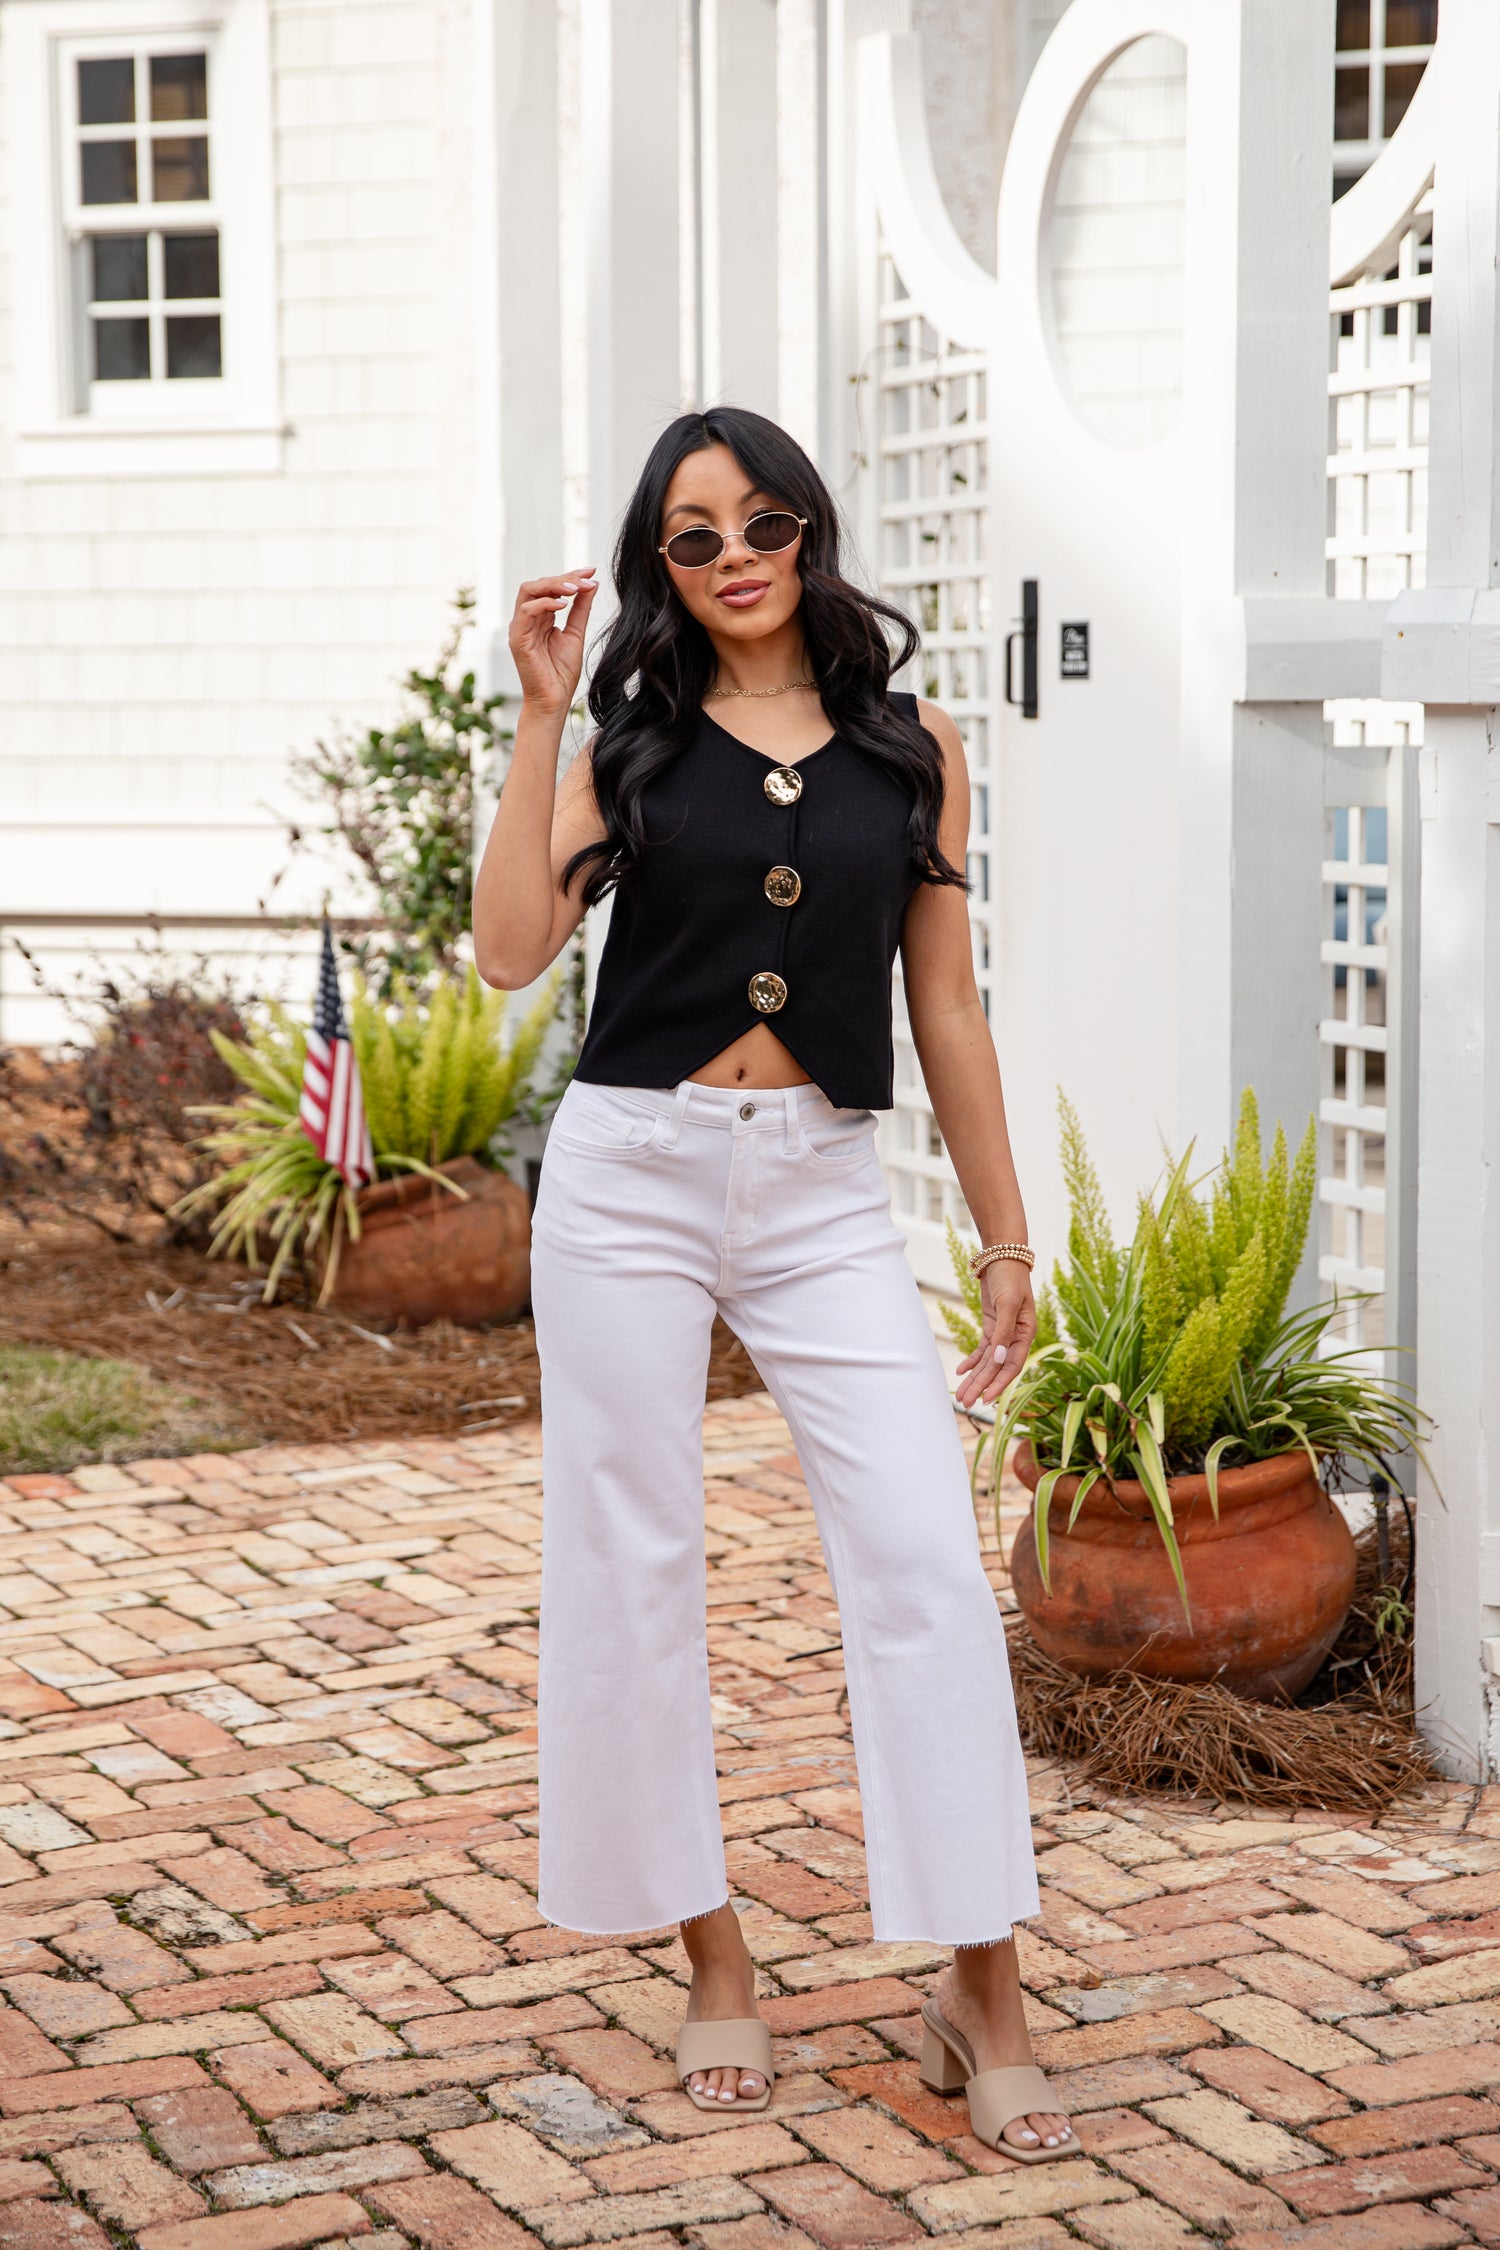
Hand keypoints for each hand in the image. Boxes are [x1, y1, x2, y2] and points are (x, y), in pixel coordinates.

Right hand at [509, 567, 598, 715]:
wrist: (554, 700)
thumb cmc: (562, 672)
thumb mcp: (576, 633)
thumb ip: (581, 608)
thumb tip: (591, 584)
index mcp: (540, 617)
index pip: (551, 588)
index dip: (570, 576)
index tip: (591, 572)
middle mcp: (527, 619)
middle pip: (538, 585)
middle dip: (563, 578)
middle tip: (585, 579)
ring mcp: (520, 627)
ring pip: (529, 591)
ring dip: (554, 586)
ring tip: (575, 588)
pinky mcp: (517, 638)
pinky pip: (526, 611)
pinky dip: (545, 604)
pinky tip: (564, 605)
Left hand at [954, 1260, 1035, 1410]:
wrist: (1002, 1256)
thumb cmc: (1009, 1278)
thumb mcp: (1008, 1303)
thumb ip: (1004, 1332)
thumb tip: (1000, 1360)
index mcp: (1026, 1333)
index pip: (1013, 1365)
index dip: (999, 1383)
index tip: (986, 1398)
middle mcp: (1015, 1337)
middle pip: (997, 1367)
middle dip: (981, 1385)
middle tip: (966, 1403)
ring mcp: (1002, 1332)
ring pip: (988, 1361)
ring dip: (975, 1377)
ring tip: (961, 1395)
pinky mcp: (991, 1326)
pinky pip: (982, 1349)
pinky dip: (972, 1361)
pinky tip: (961, 1371)